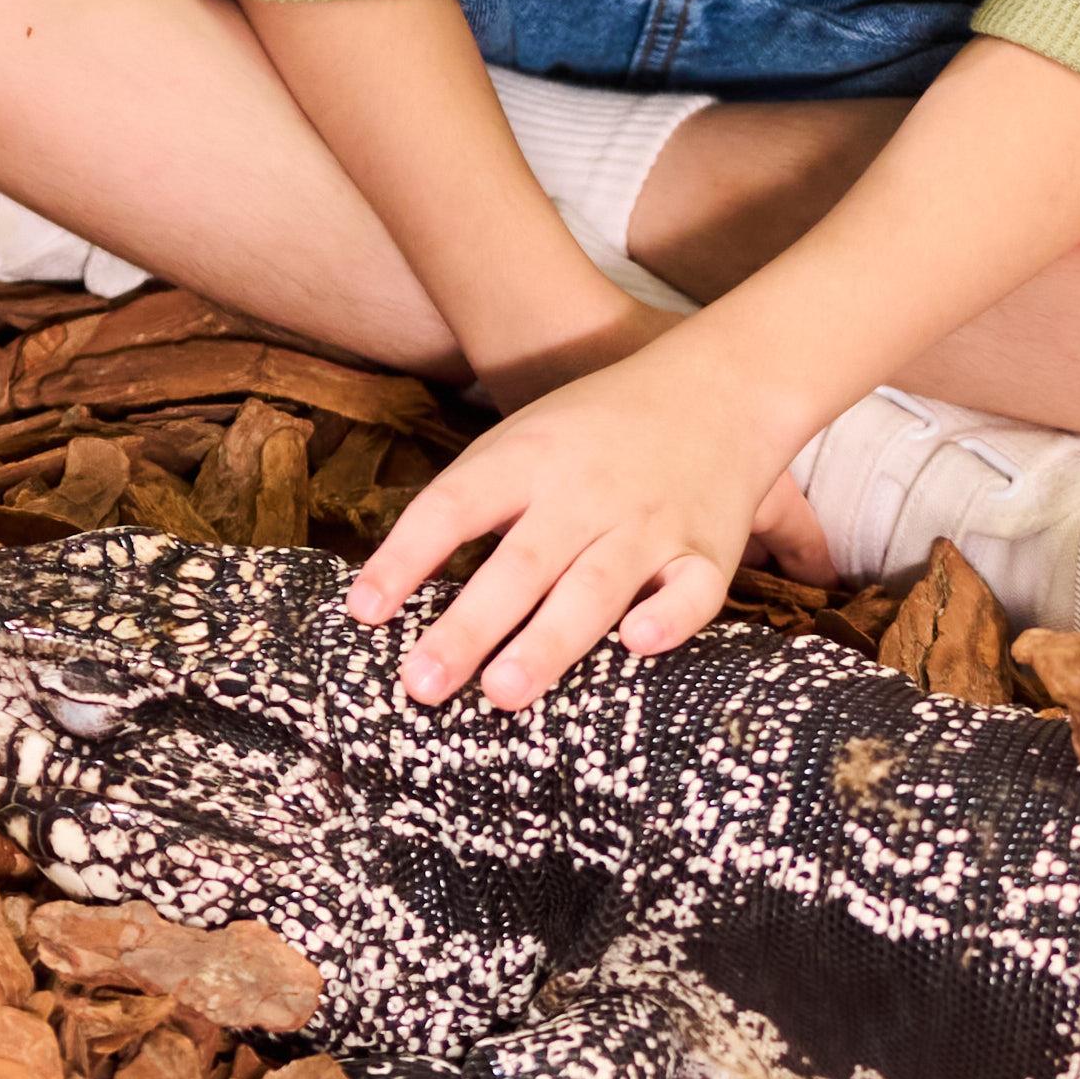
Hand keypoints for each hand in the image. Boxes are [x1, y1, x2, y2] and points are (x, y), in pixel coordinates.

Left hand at [345, 327, 817, 713]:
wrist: (716, 386)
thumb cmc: (594, 428)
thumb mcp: (522, 439)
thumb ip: (469, 501)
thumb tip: (390, 582)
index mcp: (527, 459)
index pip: (453, 507)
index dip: (405, 558)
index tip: (363, 612)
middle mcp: (584, 492)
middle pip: (518, 563)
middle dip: (468, 627)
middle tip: (422, 684)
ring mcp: (648, 523)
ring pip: (594, 587)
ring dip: (547, 641)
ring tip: (502, 692)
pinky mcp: (705, 551)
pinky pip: (691, 592)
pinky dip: (668, 618)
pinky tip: (637, 646)